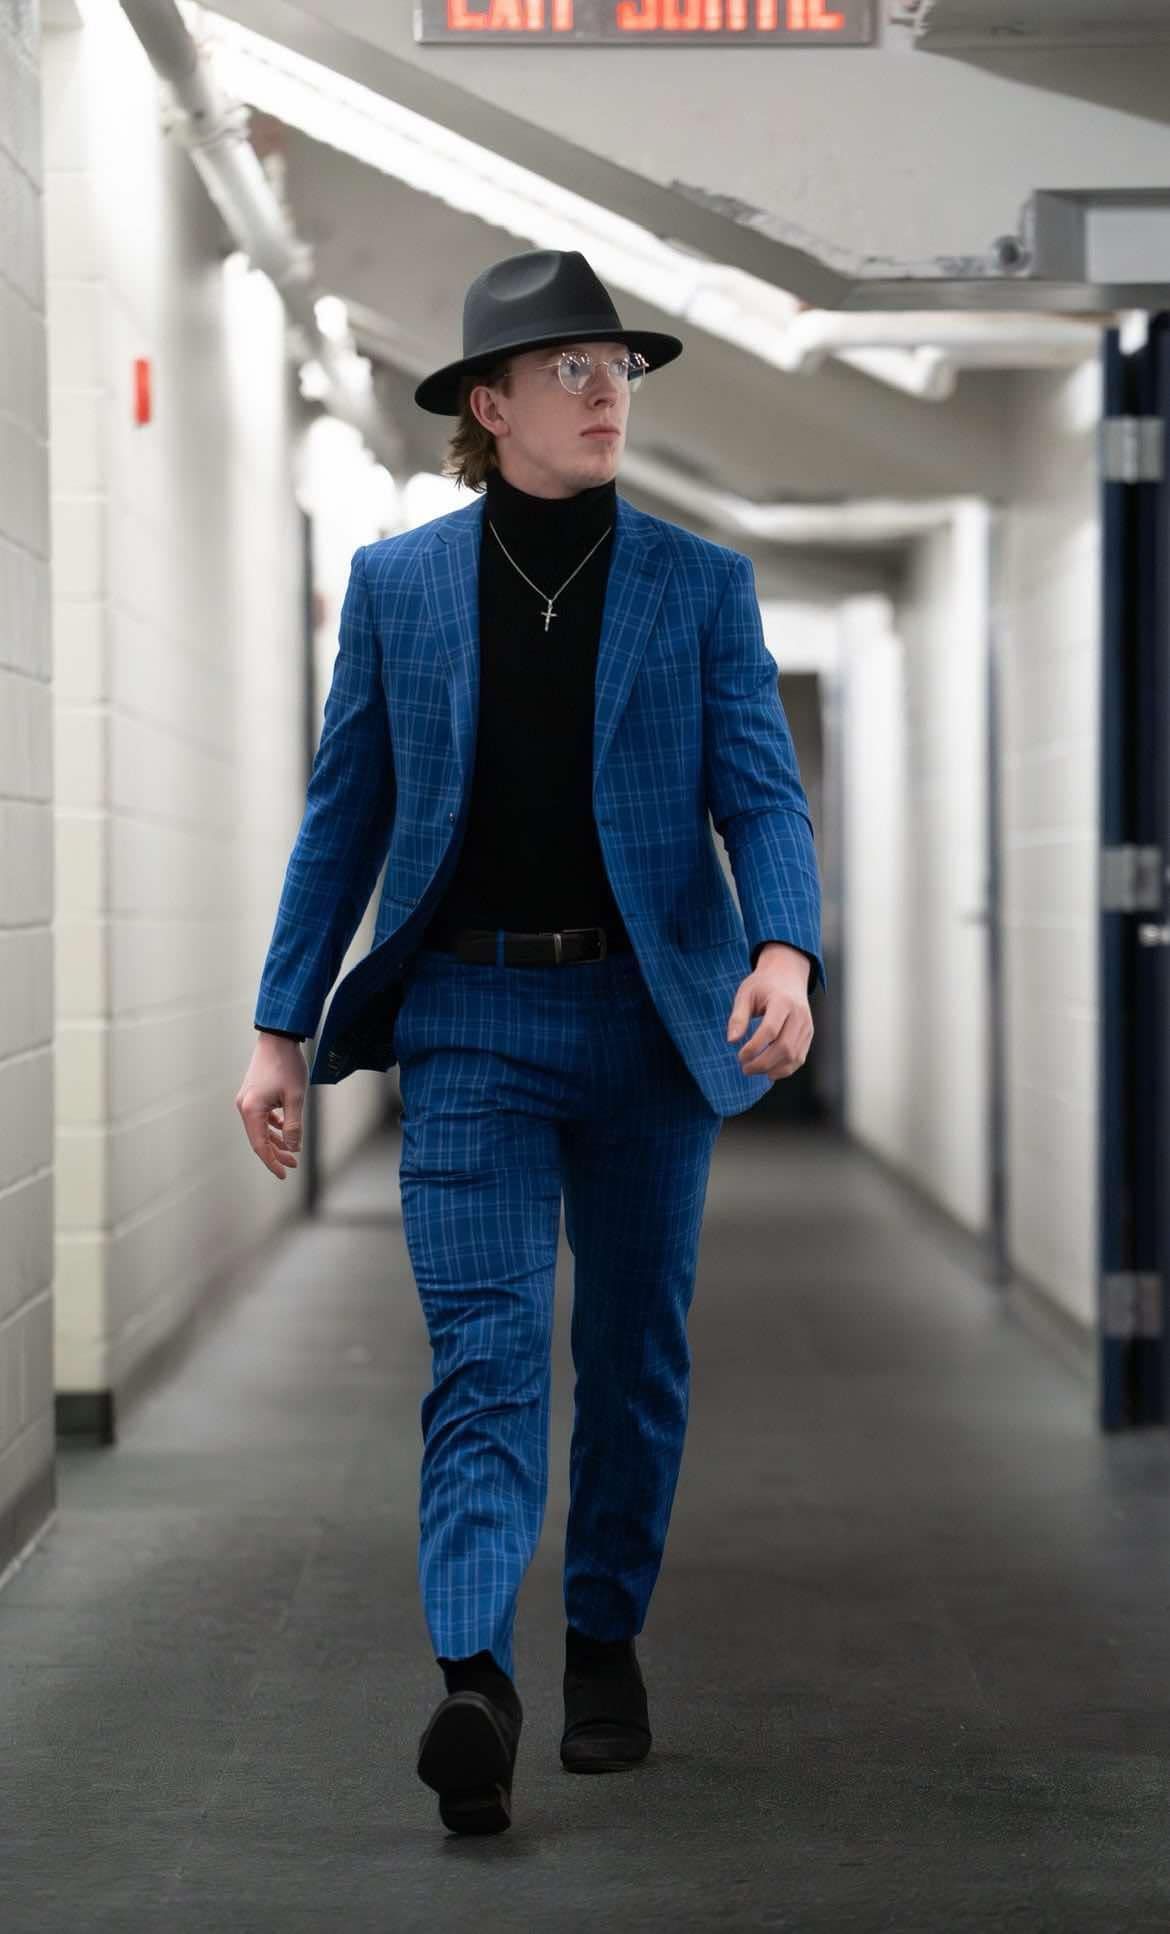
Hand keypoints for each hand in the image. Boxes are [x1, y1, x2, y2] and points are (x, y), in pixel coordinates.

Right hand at [235, 1035, 306, 1179]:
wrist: (278, 1038)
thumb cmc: (287, 1065)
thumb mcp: (295, 1098)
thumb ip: (293, 1126)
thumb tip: (293, 1148)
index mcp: (251, 1110)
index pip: (260, 1145)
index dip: (272, 1162)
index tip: (284, 1174)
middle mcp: (244, 1107)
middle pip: (259, 1139)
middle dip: (276, 1153)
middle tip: (293, 1164)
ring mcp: (247, 1100)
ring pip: (260, 1128)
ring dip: (276, 1140)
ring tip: (292, 1151)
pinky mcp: (253, 1094)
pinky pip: (262, 1117)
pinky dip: (273, 1126)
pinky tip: (285, 1129)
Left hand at [726, 944, 813, 1080]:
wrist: (788, 976)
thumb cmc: (763, 985)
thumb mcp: (745, 994)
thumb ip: (738, 1017)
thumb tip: (732, 1041)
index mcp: (783, 1001)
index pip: (770, 1030)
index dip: (754, 1047)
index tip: (740, 1056)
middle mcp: (799, 1015)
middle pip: (784, 1047)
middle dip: (763, 1063)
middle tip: (745, 1068)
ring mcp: (806, 1026)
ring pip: (794, 1056)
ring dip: (773, 1069)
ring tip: (754, 1070)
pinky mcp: (808, 1034)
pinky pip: (800, 1058)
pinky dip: (784, 1069)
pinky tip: (769, 1071)